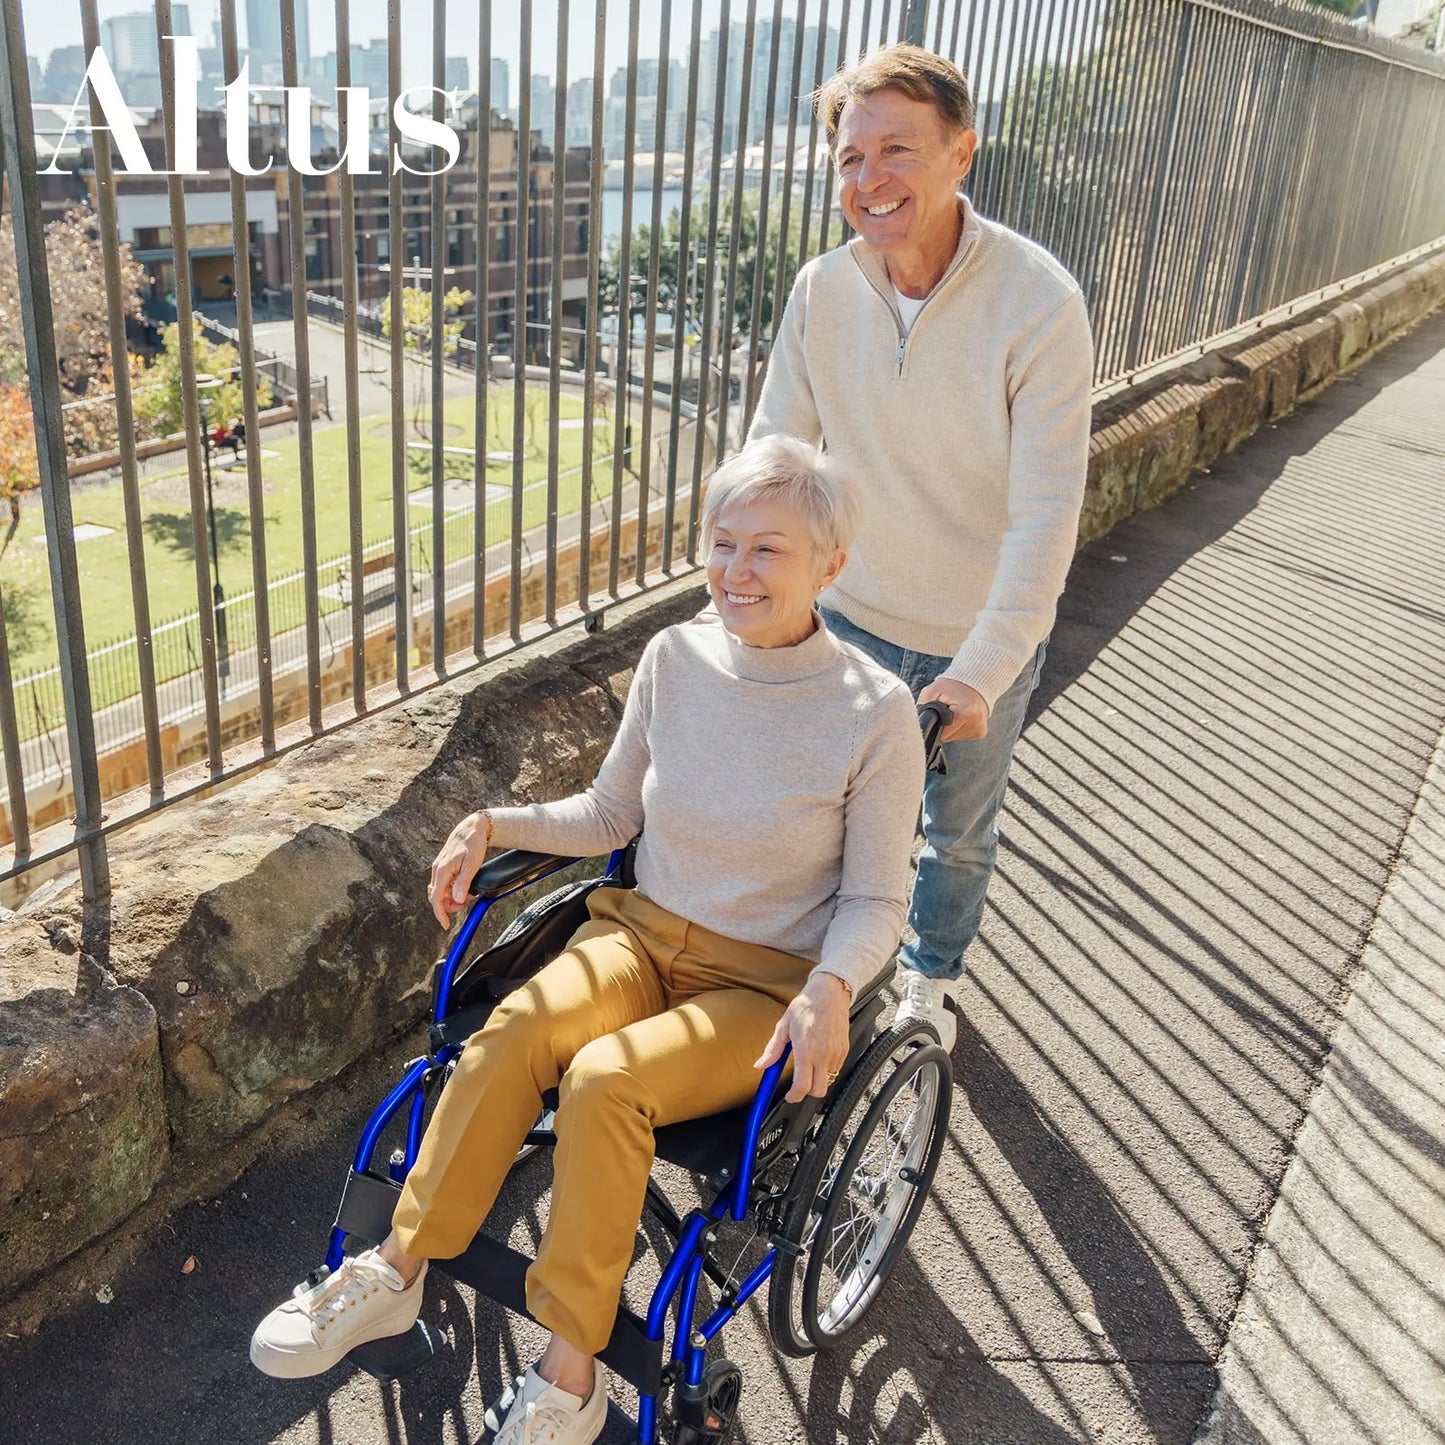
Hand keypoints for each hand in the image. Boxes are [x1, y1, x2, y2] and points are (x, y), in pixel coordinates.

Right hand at [427, 811, 490, 928]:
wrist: (472, 828)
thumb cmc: (472, 844)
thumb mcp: (472, 865)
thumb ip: (463, 883)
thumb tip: (458, 900)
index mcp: (442, 870)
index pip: (436, 898)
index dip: (440, 914)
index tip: (446, 924)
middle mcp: (438, 870)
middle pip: (437, 896)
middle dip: (448, 906)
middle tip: (464, 907)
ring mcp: (440, 867)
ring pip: (441, 890)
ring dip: (452, 897)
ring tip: (468, 896)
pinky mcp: (444, 866)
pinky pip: (445, 883)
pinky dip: (453, 889)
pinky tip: (465, 888)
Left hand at [755, 974, 851, 1101]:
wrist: (829, 992)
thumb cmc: (806, 1006)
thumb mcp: (784, 1025)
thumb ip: (773, 1049)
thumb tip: (761, 1065)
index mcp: (805, 1049)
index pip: (802, 1085)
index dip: (795, 1096)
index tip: (790, 1096)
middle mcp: (823, 1054)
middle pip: (818, 1090)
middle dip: (807, 1092)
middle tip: (799, 1084)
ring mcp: (835, 1053)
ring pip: (828, 1080)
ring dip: (818, 1078)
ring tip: (810, 1062)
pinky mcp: (844, 1049)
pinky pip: (836, 1068)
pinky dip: (827, 1068)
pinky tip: (820, 1054)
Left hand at [918, 677, 988, 741]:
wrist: (972, 682)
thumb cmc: (951, 686)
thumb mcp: (931, 692)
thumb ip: (921, 709)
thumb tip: (914, 726)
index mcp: (965, 712)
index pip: (941, 733)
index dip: (935, 726)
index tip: (936, 717)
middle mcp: (975, 722)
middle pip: (948, 737)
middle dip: (942, 727)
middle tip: (945, 711)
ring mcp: (979, 728)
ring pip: (954, 738)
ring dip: (949, 728)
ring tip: (953, 713)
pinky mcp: (980, 732)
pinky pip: (962, 736)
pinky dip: (957, 729)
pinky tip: (959, 717)